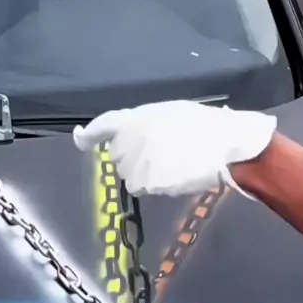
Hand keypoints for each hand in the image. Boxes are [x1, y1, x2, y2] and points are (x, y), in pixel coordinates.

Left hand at [73, 100, 276, 196]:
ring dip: (144, 174)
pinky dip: (155, 186)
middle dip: (132, 158)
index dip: (89, 135)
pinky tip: (174, 175)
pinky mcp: (145, 182)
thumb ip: (146, 126)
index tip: (80, 139)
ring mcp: (135, 162)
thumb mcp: (171, 114)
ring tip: (172, 165)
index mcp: (135, 117)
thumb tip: (139, 139)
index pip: (103, 125)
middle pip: (117, 156)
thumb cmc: (205, 126)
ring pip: (129, 176)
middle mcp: (128, 139)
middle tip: (161, 154)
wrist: (223, 144)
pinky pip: (143, 188)